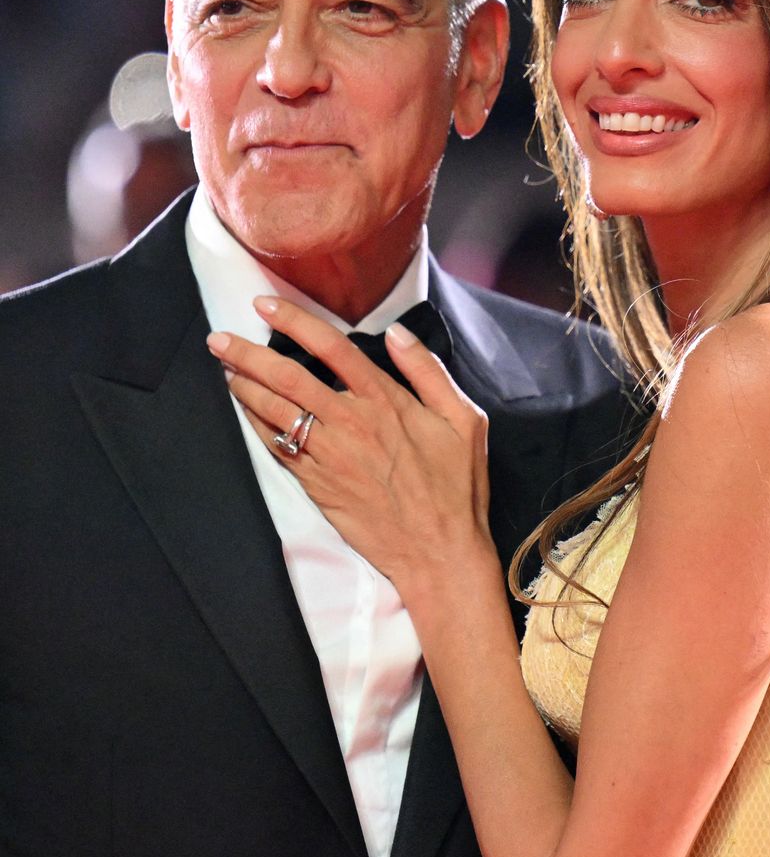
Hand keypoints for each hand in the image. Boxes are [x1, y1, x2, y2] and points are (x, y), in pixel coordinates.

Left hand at [206, 297, 492, 607]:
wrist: (438, 552)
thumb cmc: (456, 488)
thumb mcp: (464, 421)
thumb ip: (428, 372)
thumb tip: (396, 333)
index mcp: (386, 401)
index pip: (330, 347)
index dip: (293, 321)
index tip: (264, 305)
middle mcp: (351, 422)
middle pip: (288, 377)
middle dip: (247, 353)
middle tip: (218, 339)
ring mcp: (329, 455)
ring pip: (274, 411)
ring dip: (244, 386)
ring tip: (225, 369)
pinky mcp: (317, 484)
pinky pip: (276, 447)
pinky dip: (256, 425)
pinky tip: (245, 410)